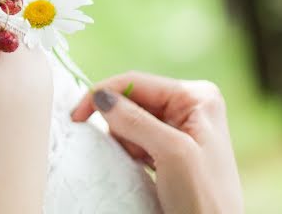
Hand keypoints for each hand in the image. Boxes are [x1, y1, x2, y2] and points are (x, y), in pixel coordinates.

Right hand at [72, 71, 242, 213]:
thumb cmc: (204, 200)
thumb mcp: (171, 153)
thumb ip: (136, 120)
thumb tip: (101, 95)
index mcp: (197, 96)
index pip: (136, 81)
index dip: (103, 94)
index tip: (77, 116)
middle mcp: (191, 104)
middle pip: (133, 99)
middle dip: (121, 123)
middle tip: (129, 151)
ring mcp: (183, 125)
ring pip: (131, 118)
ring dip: (126, 139)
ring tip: (143, 162)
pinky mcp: (174, 145)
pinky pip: (138, 136)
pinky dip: (131, 149)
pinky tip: (144, 164)